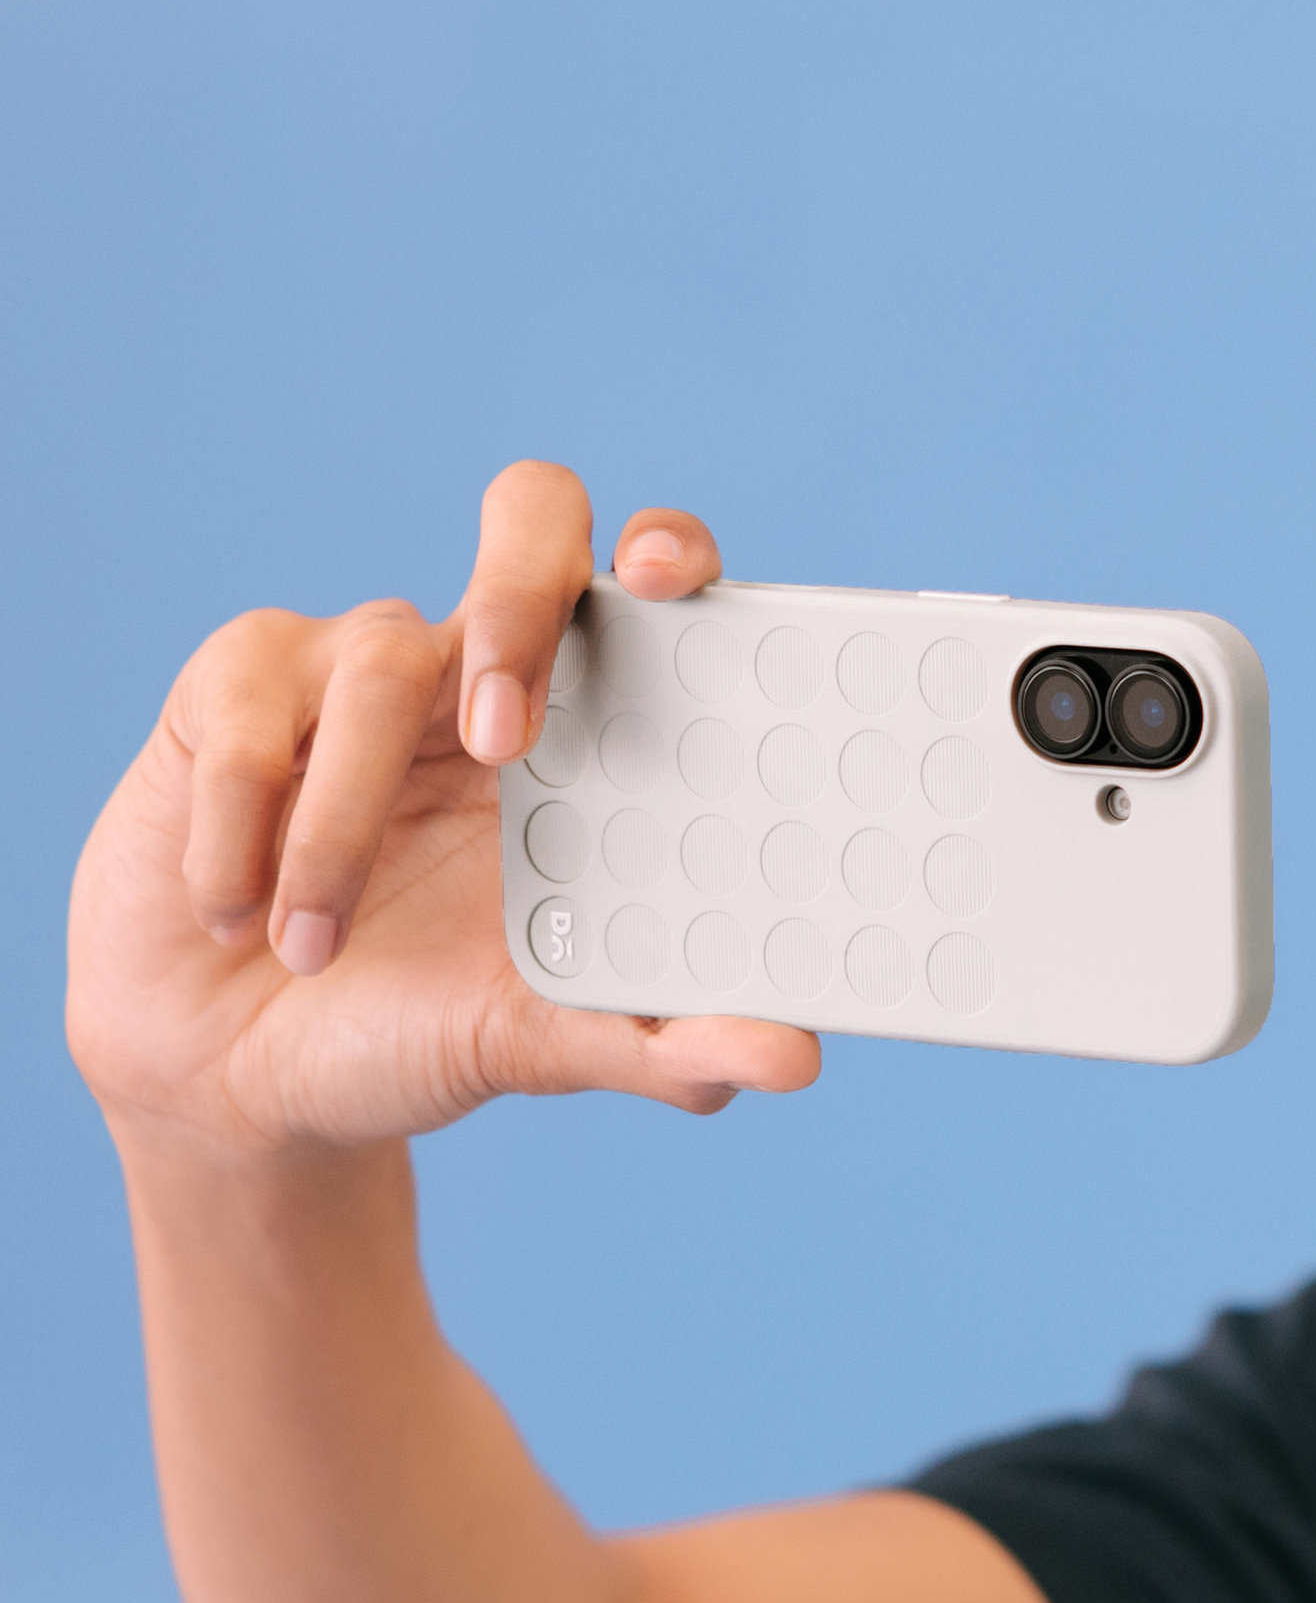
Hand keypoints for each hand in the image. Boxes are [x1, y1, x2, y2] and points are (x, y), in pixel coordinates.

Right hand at [68, 462, 820, 1155]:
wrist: (241, 1084)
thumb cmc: (413, 1030)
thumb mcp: (540, 1045)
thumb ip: (662, 1041)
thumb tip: (793, 1059)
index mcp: (586, 733)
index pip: (650, 587)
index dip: (668, 549)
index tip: (664, 578)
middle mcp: (484, 669)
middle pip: (532, 518)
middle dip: (520, 600)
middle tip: (501, 739)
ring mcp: (359, 663)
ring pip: (377, 664)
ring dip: (338, 831)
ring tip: (310, 950)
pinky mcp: (235, 684)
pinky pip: (244, 717)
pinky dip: (240, 833)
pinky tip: (235, 912)